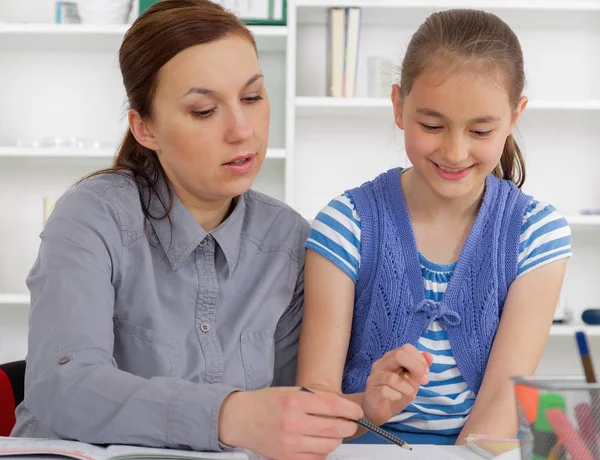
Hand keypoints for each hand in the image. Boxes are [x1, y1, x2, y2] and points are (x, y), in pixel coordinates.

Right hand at [218, 387, 363, 459]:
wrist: (241, 419)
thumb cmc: (266, 403)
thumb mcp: (291, 391)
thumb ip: (316, 398)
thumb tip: (342, 405)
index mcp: (294, 401)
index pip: (333, 406)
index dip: (351, 410)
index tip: (357, 412)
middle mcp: (293, 422)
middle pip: (335, 428)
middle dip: (348, 426)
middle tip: (350, 423)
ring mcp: (290, 443)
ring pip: (329, 445)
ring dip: (338, 439)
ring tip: (335, 432)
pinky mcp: (287, 458)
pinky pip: (317, 458)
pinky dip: (324, 450)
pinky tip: (320, 442)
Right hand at [363, 344, 432, 425]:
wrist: (380, 411)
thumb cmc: (396, 393)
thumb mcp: (412, 380)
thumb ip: (420, 368)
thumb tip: (429, 356)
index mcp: (391, 358)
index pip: (406, 348)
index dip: (419, 359)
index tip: (426, 373)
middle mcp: (381, 364)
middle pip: (399, 355)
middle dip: (416, 367)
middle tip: (423, 381)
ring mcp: (374, 377)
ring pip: (392, 377)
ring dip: (408, 388)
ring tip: (411, 395)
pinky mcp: (371, 391)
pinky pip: (385, 391)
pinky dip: (396, 395)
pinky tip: (397, 398)